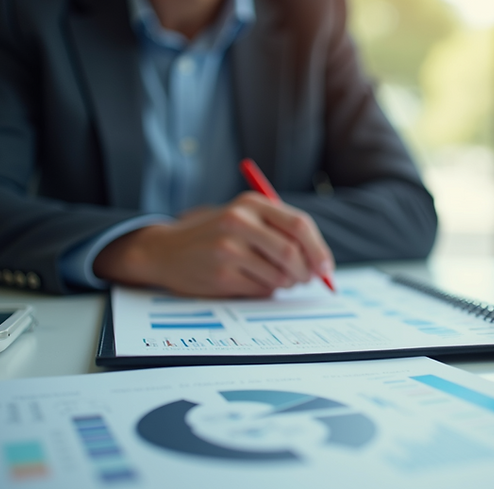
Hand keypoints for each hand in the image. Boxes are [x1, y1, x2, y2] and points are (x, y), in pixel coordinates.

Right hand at [93, 192, 334, 296]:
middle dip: (305, 272)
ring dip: (285, 283)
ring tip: (273, 278)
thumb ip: (281, 231)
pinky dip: (266, 290)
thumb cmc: (217, 235)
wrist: (167, 250)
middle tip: (305, 279)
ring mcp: (228, 248)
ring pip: (279, 275)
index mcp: (252, 203)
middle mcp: (239, 221)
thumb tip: (320, 263)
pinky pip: (262, 289)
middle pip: (292, 252)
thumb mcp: (246, 218)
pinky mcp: (221, 275)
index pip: (300, 225)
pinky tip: (251, 281)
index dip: (319, 249)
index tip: (326, 268)